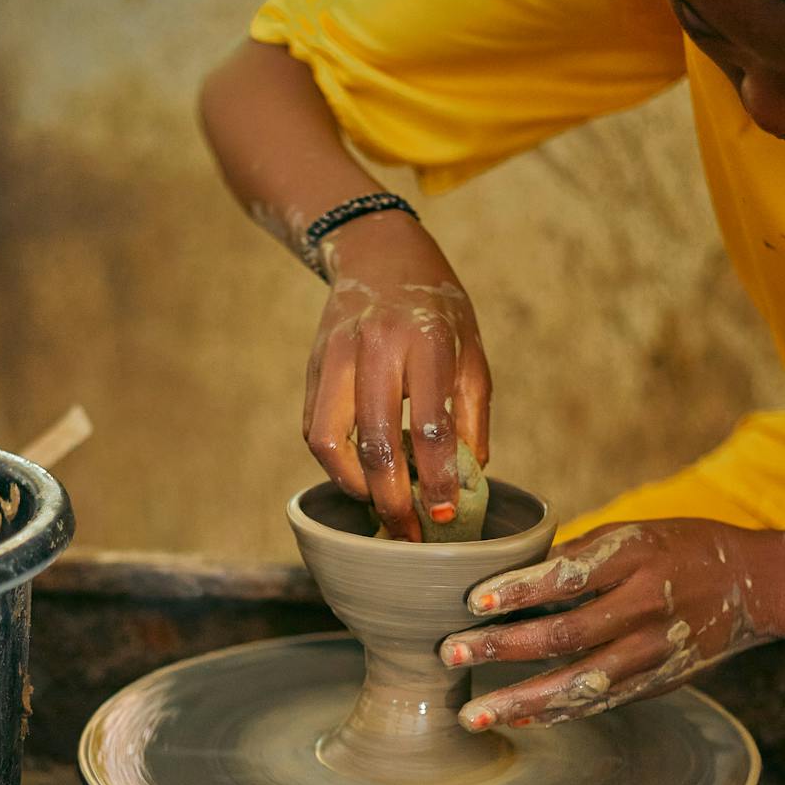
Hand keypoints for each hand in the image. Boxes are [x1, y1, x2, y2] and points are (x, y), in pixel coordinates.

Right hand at [302, 213, 490, 540]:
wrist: (378, 252)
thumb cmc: (437, 308)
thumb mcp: (472, 352)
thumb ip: (471, 415)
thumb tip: (464, 479)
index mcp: (426, 340)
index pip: (429, 424)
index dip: (435, 477)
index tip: (441, 513)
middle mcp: (376, 345)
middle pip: (375, 442)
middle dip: (391, 498)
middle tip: (407, 532)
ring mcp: (336, 355)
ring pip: (330, 441)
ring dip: (354, 485)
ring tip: (379, 505)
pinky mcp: (313, 366)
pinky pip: (314, 429)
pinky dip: (335, 462)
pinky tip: (359, 476)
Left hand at [439, 519, 784, 728]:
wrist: (750, 586)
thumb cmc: (676, 548)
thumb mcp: (633, 532)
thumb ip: (578, 554)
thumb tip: (510, 575)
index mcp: (635, 558)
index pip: (568, 576)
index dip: (518, 590)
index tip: (472, 602)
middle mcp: (644, 608)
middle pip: (565, 635)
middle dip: (502, 648)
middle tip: (450, 654)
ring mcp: (653, 652)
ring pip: (580, 684)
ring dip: (521, 701)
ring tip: (473, 715)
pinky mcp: (656, 682)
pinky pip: (599, 703)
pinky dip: (555, 714)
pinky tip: (516, 719)